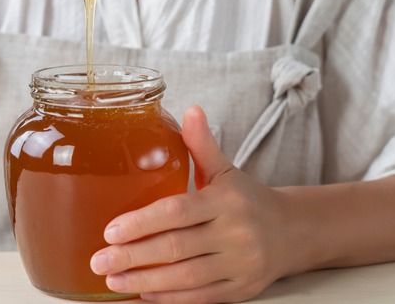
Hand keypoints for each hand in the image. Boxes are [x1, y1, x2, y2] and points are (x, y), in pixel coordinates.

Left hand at [90, 106, 293, 302]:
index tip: (110, 231)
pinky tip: (143, 294)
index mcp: (226, 200)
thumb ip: (202, 145)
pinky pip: (201, 297)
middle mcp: (235, 233)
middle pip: (177, 248)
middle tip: (100, 261)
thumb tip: (189, 110)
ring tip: (113, 280)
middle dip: (133, 257)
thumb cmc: (248, 199)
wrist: (294, 232)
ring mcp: (240, 264)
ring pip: (187, 277)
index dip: (142, 222)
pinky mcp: (242, 290)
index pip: (178, 211)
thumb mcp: (226, 170)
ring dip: (145, 282)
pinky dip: (170, 299)